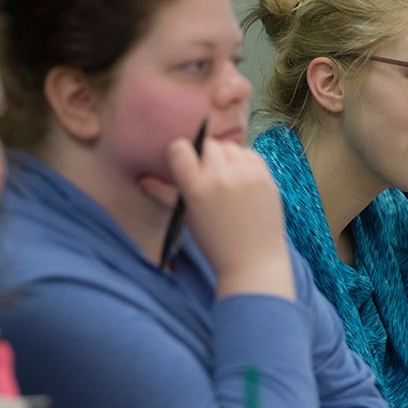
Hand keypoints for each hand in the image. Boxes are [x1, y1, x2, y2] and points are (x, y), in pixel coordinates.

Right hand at [167, 136, 294, 299]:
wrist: (253, 262)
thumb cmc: (215, 242)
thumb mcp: (187, 217)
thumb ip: (164, 193)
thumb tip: (142, 178)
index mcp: (197, 188)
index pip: (180, 148)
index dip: (180, 154)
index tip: (184, 165)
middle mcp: (221, 177)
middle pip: (208, 145)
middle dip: (205, 156)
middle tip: (207, 175)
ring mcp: (247, 176)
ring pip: (230, 147)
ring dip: (225, 157)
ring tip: (225, 178)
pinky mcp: (265, 178)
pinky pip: (250, 154)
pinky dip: (244, 162)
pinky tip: (242, 179)